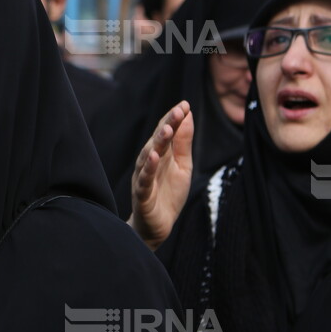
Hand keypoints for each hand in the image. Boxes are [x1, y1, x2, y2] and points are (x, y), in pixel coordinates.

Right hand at [127, 101, 193, 250]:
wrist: (158, 227)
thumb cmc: (169, 194)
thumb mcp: (183, 166)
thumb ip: (183, 143)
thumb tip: (188, 115)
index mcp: (160, 155)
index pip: (165, 132)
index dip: (173, 118)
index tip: (185, 104)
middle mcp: (149, 163)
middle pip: (157, 141)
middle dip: (167, 125)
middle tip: (178, 111)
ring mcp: (144, 178)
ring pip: (148, 157)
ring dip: (157, 143)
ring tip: (167, 129)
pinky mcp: (142, 195)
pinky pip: (144, 180)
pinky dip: (148, 169)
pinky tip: (154, 157)